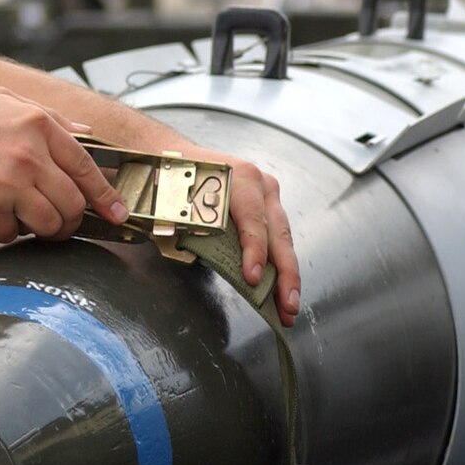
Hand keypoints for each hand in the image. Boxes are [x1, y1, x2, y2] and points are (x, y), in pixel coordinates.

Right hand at [0, 89, 127, 242]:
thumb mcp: (1, 102)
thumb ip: (47, 115)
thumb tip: (86, 132)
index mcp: (37, 123)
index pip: (86, 165)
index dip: (106, 194)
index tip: (118, 213)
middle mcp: (28, 151)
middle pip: (73, 203)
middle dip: (70, 221)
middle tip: (58, 224)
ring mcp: (10, 179)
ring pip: (51, 224)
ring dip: (41, 231)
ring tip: (23, 221)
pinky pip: (13, 234)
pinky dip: (3, 232)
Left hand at [175, 146, 301, 326]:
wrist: (175, 158)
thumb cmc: (178, 184)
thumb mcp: (183, 206)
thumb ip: (199, 234)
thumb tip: (216, 267)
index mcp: (239, 178)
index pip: (253, 220)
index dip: (255, 252)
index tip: (254, 279)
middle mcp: (260, 183)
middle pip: (278, 233)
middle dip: (285, 273)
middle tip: (288, 305)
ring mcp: (268, 193)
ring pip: (283, 238)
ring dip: (287, 275)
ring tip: (289, 306)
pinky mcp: (268, 205)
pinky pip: (278, 237)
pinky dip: (280, 264)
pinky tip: (281, 289)